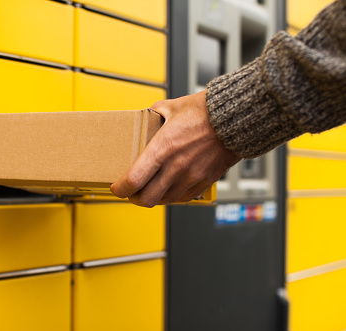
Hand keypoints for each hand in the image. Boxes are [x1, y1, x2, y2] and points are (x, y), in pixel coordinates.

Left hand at [110, 90, 240, 206]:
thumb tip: (144, 117)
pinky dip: (172, 196)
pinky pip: (183, 198)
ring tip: (149, 188)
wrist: (237, 119)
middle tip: (130, 191)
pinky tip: (168, 186)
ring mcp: (191, 177)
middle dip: (134, 198)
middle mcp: (176, 166)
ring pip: (164, 200)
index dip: (120, 188)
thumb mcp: (171, 107)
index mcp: (163, 148)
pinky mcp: (204, 182)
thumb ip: (153, 114)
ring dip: (153, 197)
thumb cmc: (205, 111)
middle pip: (146, 199)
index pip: (134, 180)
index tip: (116, 187)